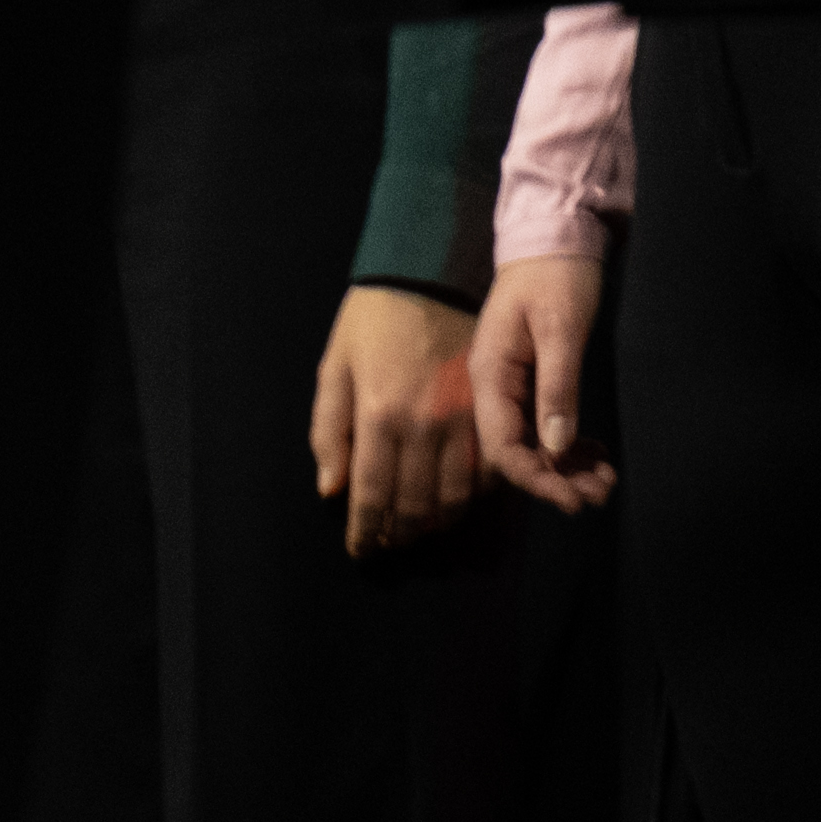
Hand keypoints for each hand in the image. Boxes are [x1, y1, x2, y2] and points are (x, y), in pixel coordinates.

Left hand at [310, 282, 486, 551]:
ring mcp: (464, 416)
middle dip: (400, 534)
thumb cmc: (374, 318)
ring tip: (421, 530)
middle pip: (415, 504)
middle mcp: (424, 423)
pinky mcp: (492, 406)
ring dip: (436, 523)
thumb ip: (328, 430)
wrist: (434, 269)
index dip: (366, 532)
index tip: (361, 551)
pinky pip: (488, 467)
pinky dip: (474, 494)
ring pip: (456, 494)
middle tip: (390, 545)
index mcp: (379, 414)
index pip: (371, 494)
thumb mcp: (335, 367)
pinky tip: (458, 499)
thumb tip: (332, 490)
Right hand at [469, 251, 614, 510]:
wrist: (556, 233)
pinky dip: (571, 443)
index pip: (503, 447)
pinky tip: (597, 455)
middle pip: (519, 451)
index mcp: (490, 376)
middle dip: (557, 479)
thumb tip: (557, 448)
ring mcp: (512, 384)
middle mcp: (494, 387)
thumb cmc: (558, 275)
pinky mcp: (532, 378)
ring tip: (606, 483)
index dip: (537, 479)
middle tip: (601, 495)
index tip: (573, 500)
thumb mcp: (562, 328)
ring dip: (567, 466)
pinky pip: (546, 423)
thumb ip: (558, 388)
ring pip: (535, 442)